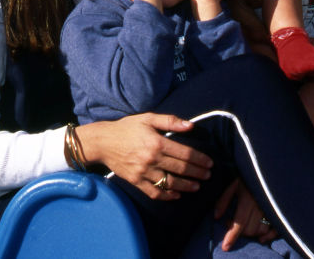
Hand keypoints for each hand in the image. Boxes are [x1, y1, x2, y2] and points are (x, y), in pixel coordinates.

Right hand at [75, 113, 212, 200]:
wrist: (103, 142)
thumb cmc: (128, 128)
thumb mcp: (148, 118)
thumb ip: (170, 121)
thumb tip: (191, 126)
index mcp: (157, 143)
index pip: (185, 154)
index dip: (200, 159)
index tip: (210, 163)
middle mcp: (151, 159)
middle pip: (181, 169)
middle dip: (197, 173)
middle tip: (208, 175)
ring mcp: (143, 172)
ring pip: (170, 183)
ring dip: (186, 186)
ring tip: (196, 186)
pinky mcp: (135, 181)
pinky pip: (154, 192)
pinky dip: (167, 196)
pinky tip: (176, 195)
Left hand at [214, 180, 277, 249]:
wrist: (267, 168)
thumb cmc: (248, 177)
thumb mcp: (233, 185)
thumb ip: (223, 200)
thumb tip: (216, 217)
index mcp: (248, 198)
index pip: (240, 221)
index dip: (232, 235)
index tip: (225, 247)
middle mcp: (261, 205)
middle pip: (250, 229)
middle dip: (239, 232)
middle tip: (231, 222)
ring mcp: (272, 209)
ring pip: (261, 230)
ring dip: (251, 233)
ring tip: (245, 224)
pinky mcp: (280, 211)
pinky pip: (276, 230)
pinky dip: (268, 237)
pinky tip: (261, 238)